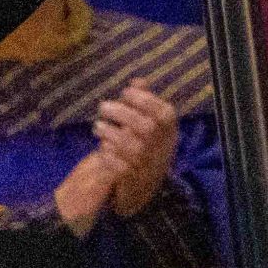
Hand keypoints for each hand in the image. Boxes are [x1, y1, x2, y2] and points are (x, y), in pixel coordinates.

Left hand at [52, 84, 182, 235]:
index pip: (164, 113)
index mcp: (170, 133)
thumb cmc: (145, 148)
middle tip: (103, 107)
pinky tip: (102, 148)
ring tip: (98, 127)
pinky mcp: (130, 178)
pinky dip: (106, 154)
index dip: (145, 100)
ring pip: (129, 146)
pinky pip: (116, 164)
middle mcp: (162, 148)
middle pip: (145, 127)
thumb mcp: (151, 125)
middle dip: (122, 113)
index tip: (125, 91)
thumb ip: (145, 103)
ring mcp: (147, 164)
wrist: (143, 187)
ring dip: (110, 133)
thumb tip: (138, 80)